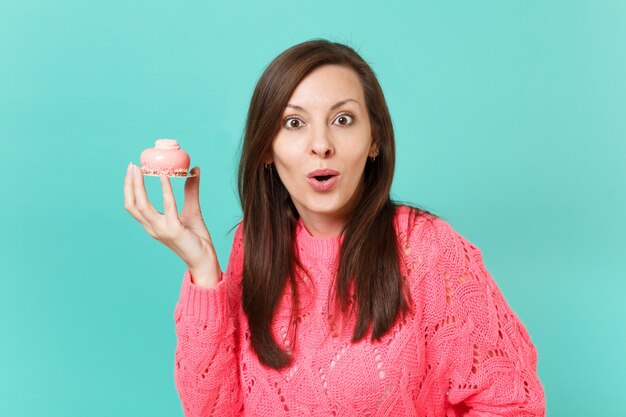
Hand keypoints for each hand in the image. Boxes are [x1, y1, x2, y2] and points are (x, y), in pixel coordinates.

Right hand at [123, 163, 220, 287]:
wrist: (205, 260)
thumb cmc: (197, 239)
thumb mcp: (192, 210)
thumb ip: (190, 191)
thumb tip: (194, 170)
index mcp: (152, 225)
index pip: (133, 205)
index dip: (129, 188)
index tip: (132, 170)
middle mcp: (153, 228)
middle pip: (132, 204)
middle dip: (129, 184)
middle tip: (132, 165)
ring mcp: (162, 230)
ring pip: (142, 205)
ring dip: (138, 186)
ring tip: (141, 168)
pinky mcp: (174, 230)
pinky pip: (167, 206)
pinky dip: (164, 190)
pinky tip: (164, 177)